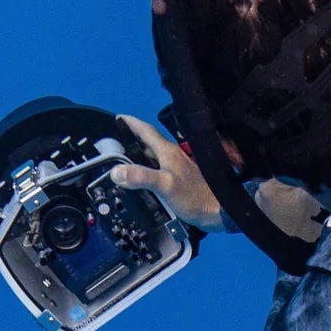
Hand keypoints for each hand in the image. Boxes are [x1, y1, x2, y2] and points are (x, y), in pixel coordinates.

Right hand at [111, 114, 223, 231]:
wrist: (218, 212)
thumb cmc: (195, 197)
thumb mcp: (164, 185)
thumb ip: (141, 176)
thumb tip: (116, 171)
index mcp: (168, 152)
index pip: (146, 131)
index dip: (131, 123)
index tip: (118, 118)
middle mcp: (172, 156)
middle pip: (147, 143)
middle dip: (130, 141)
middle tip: (113, 145)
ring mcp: (176, 168)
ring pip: (152, 157)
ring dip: (138, 157)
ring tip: (122, 163)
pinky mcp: (178, 180)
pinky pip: (157, 171)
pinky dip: (146, 172)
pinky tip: (141, 181)